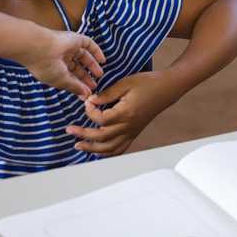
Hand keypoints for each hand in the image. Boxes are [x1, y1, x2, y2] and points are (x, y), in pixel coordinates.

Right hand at [22, 29, 105, 96]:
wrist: (39, 48)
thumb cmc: (46, 66)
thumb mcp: (62, 81)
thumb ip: (75, 87)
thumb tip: (86, 95)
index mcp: (54, 68)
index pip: (69, 77)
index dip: (78, 85)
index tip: (87, 94)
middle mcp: (60, 58)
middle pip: (77, 68)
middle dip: (85, 77)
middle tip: (94, 85)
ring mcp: (68, 47)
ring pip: (83, 56)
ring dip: (92, 65)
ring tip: (100, 75)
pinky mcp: (75, 39)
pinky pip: (89, 44)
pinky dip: (97, 52)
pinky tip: (103, 60)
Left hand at [66, 71, 182, 155]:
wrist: (166, 89)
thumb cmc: (148, 83)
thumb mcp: (125, 83)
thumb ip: (107, 94)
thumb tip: (92, 101)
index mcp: (126, 113)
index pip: (101, 119)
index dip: (90, 111)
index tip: (88, 101)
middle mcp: (128, 126)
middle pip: (101, 137)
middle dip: (83, 135)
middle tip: (69, 130)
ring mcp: (132, 131)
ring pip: (110, 148)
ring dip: (92, 149)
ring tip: (79, 145)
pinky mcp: (134, 132)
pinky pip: (120, 148)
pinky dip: (108, 153)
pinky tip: (98, 150)